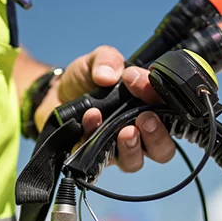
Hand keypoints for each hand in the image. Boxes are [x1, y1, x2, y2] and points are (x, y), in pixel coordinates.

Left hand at [33, 46, 175, 172]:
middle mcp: (138, 133)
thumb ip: (108, 59)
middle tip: (146, 119)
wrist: (53, 95)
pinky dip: (95, 137)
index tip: (142, 83)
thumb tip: (109, 74)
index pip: (168, 110)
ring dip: (133, 147)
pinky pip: (99, 159)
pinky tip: (91, 118)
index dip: (162, 99)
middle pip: (162, 149)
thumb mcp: (99, 60)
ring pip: (136, 161)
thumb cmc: (85, 80)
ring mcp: (117, 149)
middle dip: (158, 136)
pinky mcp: (94, 158)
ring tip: (126, 131)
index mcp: (149, 108)